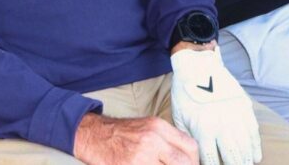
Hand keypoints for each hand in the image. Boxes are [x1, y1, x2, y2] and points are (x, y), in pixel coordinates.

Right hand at [73, 113, 197, 164]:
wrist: (94, 136)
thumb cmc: (122, 134)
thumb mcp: (148, 127)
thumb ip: (168, 140)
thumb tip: (187, 158)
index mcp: (159, 127)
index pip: (190, 147)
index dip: (194, 162)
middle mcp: (153, 140)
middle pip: (184, 163)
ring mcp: (141, 157)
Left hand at [170, 48, 262, 164]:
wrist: (196, 65)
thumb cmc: (184, 92)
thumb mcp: (179, 117)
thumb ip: (188, 139)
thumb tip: (195, 155)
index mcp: (203, 129)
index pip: (212, 160)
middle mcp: (222, 125)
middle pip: (232, 156)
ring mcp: (236, 115)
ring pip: (246, 146)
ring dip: (246, 160)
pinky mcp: (244, 106)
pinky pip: (254, 132)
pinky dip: (255, 146)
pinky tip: (255, 156)